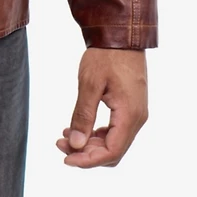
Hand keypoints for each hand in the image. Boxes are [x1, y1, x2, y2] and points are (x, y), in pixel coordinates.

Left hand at [57, 47, 148, 167]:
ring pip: (113, 142)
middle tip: (60, 144)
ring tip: (64, 136)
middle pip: (112, 151)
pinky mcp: (130, 107)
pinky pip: (114, 130)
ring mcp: (135, 114)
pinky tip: (77, 127)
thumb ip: (83, 115)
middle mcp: (137, 119)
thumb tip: (75, 145)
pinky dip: (96, 133)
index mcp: (130, 115)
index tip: (66, 159)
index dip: (88, 160)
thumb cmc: (105, 56)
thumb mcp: (90, 84)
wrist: (120, 35)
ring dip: (89, 143)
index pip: (111, 152)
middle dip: (85, 152)